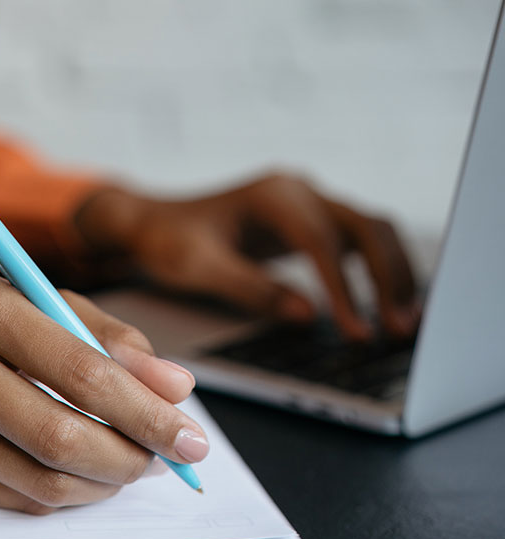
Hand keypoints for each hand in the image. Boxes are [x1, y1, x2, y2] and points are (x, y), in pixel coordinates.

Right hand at [0, 273, 206, 513]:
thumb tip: (176, 388)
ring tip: (132, 463)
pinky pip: (16, 498)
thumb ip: (111, 337)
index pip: (78, 370)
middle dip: (132, 457)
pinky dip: (67, 493)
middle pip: (58, 435)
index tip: (191, 434)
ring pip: (40, 479)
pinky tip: (86, 474)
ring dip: (104, 482)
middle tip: (168, 459)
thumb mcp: (40, 301)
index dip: (145, 411)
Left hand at [74, 172, 418, 339]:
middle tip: (400, 328)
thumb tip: (306, 315)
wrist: (151, 223)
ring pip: (372, 230)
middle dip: (389, 277)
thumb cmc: (167, 241)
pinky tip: (389, 306)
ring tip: (405, 323)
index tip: (354, 329)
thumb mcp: (197, 267)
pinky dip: (379, 271)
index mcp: (272, 195)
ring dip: (394, 273)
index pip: (321, 240)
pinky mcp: (311, 223)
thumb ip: (250, 288)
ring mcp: (308, 203)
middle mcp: (298, 191)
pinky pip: (358, 242)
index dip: (343, 287)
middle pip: (366, 226)